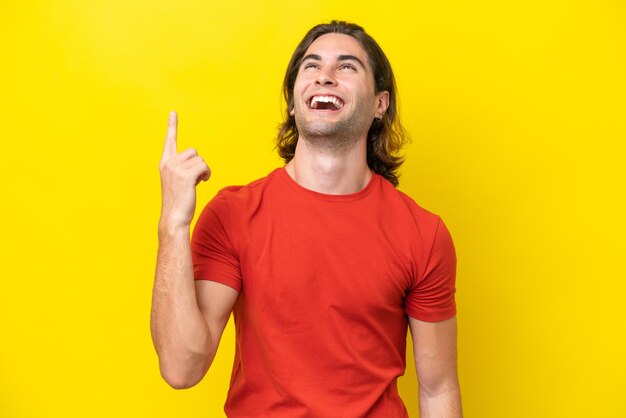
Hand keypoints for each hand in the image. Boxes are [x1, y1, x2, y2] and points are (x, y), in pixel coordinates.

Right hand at [159, 111, 210, 230]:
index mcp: (165, 162)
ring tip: (197, 182)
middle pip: (193, 151)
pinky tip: (202, 182)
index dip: (172, 126)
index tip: (173, 113)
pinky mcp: (186, 175)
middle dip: (198, 164)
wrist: (173, 217)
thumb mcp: (177, 181)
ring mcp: (176, 168)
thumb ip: (183, 169)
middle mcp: (168, 162)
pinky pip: (204, 167)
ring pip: (200, 160)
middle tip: (195, 178)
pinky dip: (207, 174)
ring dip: (204, 171)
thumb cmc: (178, 201)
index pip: (169, 140)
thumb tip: (199, 165)